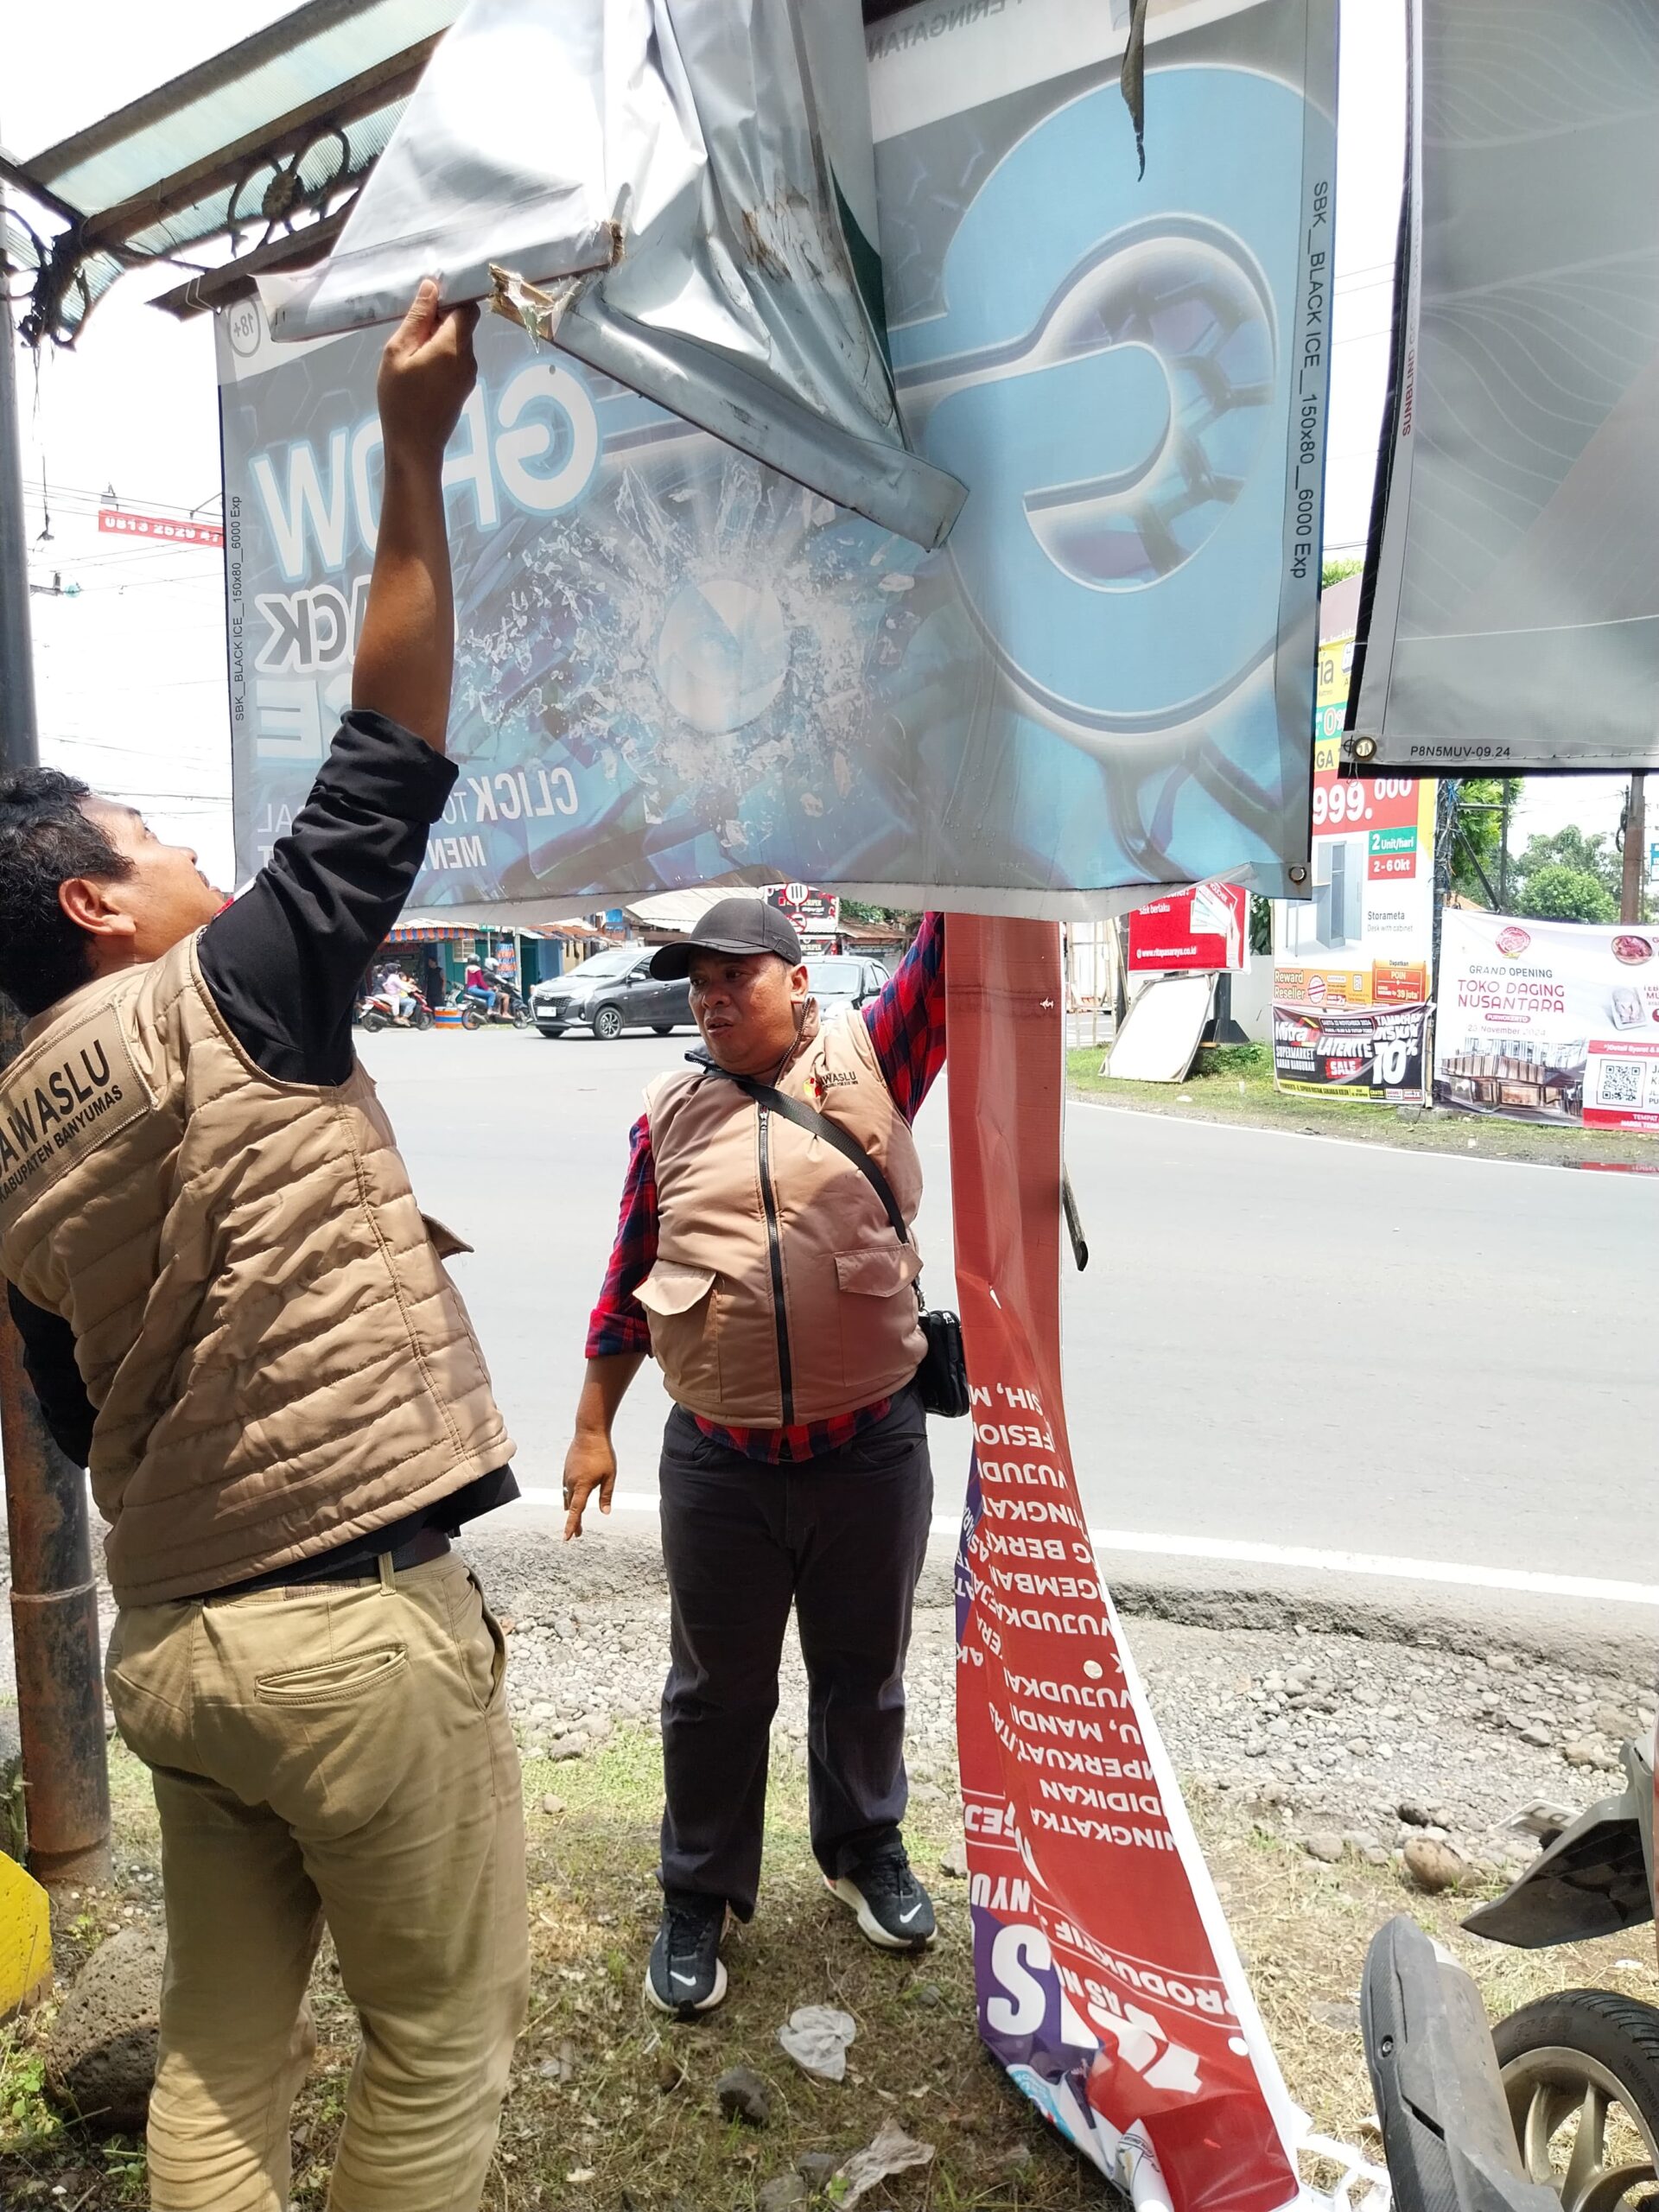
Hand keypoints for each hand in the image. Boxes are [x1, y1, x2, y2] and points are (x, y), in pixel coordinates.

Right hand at [376, 279, 478, 461]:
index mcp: (453, 346)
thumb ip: (417, 319)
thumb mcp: (398, 352)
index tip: (428, 304)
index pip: (468, 307)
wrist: (414, 447)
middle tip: (413, 332)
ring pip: (459, 342)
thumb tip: (432, 287)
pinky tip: (420, 369)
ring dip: (439, 339)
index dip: (452, 299)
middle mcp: (468, 358)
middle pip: (464, 324)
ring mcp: (469, 375)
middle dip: (441, 319)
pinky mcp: (465, 387)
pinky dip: (442, 356)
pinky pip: (457, 360)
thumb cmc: (400, 399)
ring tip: (413, 355)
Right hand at [563, 1428, 616, 1540]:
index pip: (576, 1511)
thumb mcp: (609, 1476)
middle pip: (571, 1507)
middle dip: (574, 1521)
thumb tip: (605, 1512)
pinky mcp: (567, 1469)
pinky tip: (573, 1498)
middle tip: (577, 1534)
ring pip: (567, 1497)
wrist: (589, 1433)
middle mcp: (571, 1483)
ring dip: (571, 1508)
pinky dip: (570, 1496)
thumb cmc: (602, 1454)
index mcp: (582, 1486)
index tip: (567, 1537)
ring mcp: (567, 1476)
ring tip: (576, 1518)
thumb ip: (606, 1495)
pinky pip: (566, 1488)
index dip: (572, 1525)